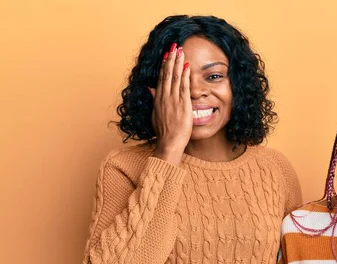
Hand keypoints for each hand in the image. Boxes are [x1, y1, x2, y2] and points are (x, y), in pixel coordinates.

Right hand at [149, 43, 192, 165]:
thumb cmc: (164, 132)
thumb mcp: (156, 114)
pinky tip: (186, 66)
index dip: (164, 65)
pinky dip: (184, 76)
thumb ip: (154, 100)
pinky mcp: (182, 105)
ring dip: (177, 63)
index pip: (161, 78)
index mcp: (158, 99)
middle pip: (167, 74)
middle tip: (174, 46)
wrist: (169, 143)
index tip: (167, 54)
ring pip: (174, 78)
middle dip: (171, 59)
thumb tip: (150, 88)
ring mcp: (173, 100)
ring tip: (180, 51)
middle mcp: (164, 97)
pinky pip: (183, 87)